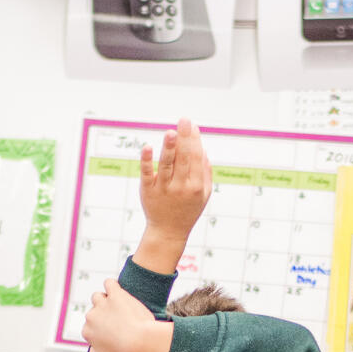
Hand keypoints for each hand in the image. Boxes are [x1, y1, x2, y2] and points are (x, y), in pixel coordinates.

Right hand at [82, 279, 171, 351]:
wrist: (142, 342)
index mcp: (87, 332)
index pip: (91, 327)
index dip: (103, 329)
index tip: (115, 333)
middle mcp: (90, 317)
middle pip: (95, 312)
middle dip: (106, 316)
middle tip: (122, 323)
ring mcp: (102, 304)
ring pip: (99, 297)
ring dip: (107, 300)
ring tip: (121, 307)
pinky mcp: (115, 294)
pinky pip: (109, 283)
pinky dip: (113, 286)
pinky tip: (120, 292)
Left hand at [132, 120, 211, 276]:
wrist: (168, 231)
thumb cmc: (188, 209)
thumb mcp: (204, 194)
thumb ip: (205, 172)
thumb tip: (203, 148)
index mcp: (196, 186)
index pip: (196, 159)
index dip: (195, 141)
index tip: (193, 126)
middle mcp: (181, 187)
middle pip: (183, 159)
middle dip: (185, 138)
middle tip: (184, 120)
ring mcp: (163, 188)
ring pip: (167, 165)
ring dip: (169, 148)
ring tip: (170, 132)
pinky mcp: (147, 190)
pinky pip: (147, 173)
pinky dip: (147, 161)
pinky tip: (147, 147)